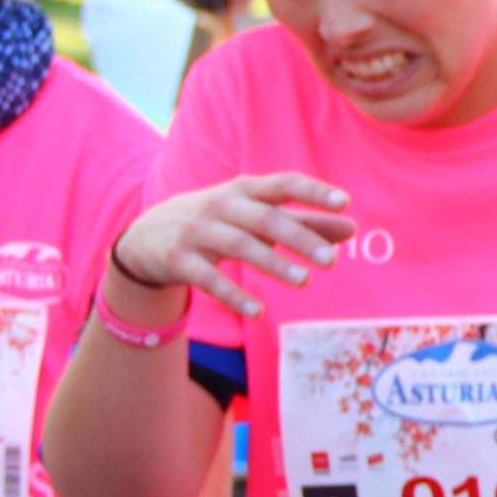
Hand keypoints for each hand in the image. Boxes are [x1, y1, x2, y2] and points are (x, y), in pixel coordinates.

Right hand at [113, 174, 355, 320]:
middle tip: (332, 260)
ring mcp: (197, 231)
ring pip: (239, 246)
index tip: (345, 203)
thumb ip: (303, 222)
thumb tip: (351, 228)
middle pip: (266, 219)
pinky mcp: (178, 259)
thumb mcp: (255, 216)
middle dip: (300, 238)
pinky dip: (233, 295)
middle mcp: (222, 205)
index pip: (283, 185)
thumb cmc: (217, 222)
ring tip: (304, 282)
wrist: (145, 236)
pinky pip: (208, 278)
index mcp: (245, 190)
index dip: (313, 192)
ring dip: (273, 264)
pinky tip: (258, 311)